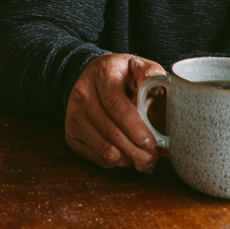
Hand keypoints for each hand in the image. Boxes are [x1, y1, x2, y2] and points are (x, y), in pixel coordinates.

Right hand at [65, 53, 165, 172]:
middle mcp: (83, 94)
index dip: (134, 127)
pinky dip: (116, 162)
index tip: (152, 143)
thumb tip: (158, 91)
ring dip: (127, 159)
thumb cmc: (120, 74)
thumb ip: (151, 74)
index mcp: (102, 75)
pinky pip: (96, 157)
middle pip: (110, 130)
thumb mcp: (137, 66)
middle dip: (135, 150)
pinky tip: (128, 156)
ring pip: (103, 148)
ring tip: (144, 160)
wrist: (90, 77)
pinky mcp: (71, 133)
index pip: (115, 104)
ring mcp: (74, 115)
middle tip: (153, 158)